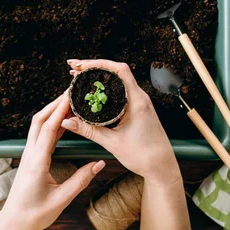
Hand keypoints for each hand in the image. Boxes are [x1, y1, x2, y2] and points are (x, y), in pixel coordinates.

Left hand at [0, 93, 105, 229]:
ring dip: (52, 111)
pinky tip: (63, 121)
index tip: (71, 96)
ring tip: (69, 101)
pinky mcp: (30, 158)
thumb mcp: (61, 200)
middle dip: (55, 103)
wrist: (13, 224)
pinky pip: (39, 135)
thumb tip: (99, 164)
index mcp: (37, 162)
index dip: (61, 110)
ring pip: (38, 125)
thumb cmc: (34, 215)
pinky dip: (51, 123)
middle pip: (39, 120)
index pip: (49, 129)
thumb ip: (80, 180)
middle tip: (71, 91)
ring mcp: (28, 155)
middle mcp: (30, 154)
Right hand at [63, 59, 180, 186]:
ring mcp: (139, 102)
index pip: (119, 70)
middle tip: (73, 68)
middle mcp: (140, 97)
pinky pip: (119, 91)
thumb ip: (88, 130)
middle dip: (93, 67)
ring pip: (117, 80)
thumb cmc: (144, 155)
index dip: (98, 63)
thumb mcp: (112, 142)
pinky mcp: (137, 108)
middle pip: (116, 71)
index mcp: (137, 101)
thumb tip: (67, 122)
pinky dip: (105, 87)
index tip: (81, 65)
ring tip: (79, 75)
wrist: (162, 167)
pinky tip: (93, 90)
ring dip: (98, 76)